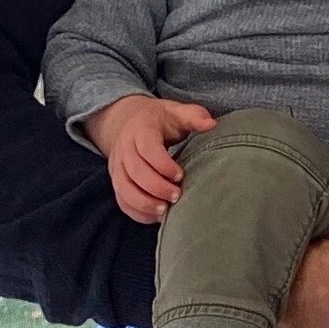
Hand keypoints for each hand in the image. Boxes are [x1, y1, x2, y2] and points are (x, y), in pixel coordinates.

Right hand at [88, 94, 216, 222]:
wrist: (129, 122)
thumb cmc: (159, 120)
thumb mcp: (176, 112)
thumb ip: (193, 116)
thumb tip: (211, 124)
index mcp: (140, 129)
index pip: (147, 149)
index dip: (163, 165)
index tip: (180, 175)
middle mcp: (124, 148)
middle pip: (134, 171)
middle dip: (156, 187)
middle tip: (177, 196)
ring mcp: (118, 166)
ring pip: (123, 188)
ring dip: (143, 203)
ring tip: (165, 211)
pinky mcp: (117, 181)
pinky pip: (121, 200)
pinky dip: (136, 212)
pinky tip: (156, 216)